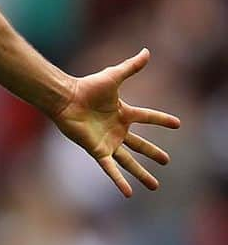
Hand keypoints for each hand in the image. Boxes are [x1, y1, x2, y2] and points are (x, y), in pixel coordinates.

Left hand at [52, 49, 180, 196]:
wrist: (66, 98)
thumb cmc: (87, 87)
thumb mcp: (114, 76)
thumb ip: (131, 67)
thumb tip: (146, 51)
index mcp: (123, 112)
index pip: (148, 117)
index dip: (162, 120)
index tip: (178, 124)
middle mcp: (117, 129)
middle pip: (140, 144)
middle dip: (152, 152)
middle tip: (166, 161)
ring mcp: (108, 141)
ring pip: (129, 161)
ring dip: (141, 173)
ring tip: (155, 185)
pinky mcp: (98, 150)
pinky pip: (111, 168)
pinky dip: (119, 180)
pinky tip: (129, 193)